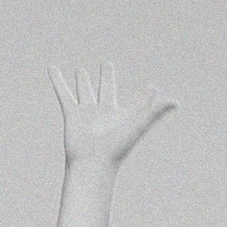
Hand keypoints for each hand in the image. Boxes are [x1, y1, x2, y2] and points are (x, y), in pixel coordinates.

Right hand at [50, 61, 175, 171]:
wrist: (92, 163)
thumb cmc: (117, 147)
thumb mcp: (138, 126)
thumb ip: (155, 113)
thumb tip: (175, 101)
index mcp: (125, 116)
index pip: (138, 102)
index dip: (146, 97)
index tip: (153, 89)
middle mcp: (106, 112)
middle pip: (107, 90)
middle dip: (106, 77)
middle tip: (106, 64)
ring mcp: (88, 112)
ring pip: (84, 91)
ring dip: (82, 81)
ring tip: (80, 70)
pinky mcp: (72, 113)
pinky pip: (64, 93)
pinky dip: (57, 80)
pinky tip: (52, 68)